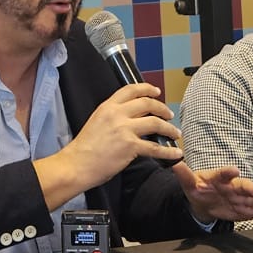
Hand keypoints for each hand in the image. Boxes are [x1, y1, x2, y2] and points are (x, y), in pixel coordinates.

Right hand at [35, 83, 176, 207]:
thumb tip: (130, 119)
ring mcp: (125, 129)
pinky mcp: (130, 146)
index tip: (156, 92)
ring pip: (155, 123)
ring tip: (175, 132)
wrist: (77, 164)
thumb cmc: (84, 148)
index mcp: (107, 106)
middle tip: (169, 114)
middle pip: (147, 104)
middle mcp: (117, 114)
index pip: (131, 90)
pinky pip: (155, 147)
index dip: (147, 89)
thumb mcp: (96, 122)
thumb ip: (112, 116)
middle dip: (162, 108)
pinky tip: (176, 153)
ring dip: (169, 127)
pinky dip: (168, 151)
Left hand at [172, 163, 252, 225]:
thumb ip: (183, 174)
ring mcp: (242, 198)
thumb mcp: (189, 182)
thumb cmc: (198, 187)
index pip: (224, 173)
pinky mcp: (247, 210)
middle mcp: (234, 186)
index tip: (233, 170)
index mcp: (220, 177)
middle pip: (244, 187)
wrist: (204, 200)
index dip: (228, 172)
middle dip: (251, 190)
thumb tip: (174, 162)